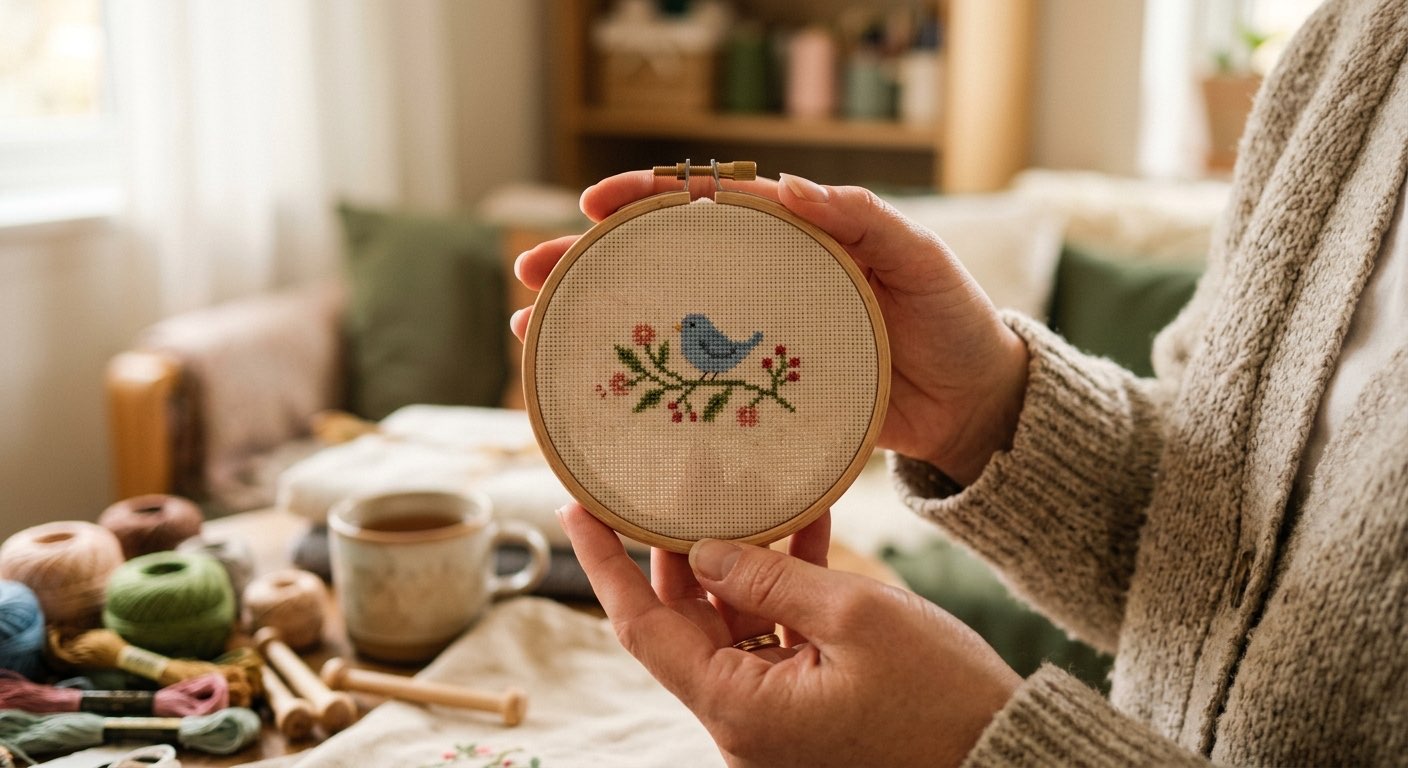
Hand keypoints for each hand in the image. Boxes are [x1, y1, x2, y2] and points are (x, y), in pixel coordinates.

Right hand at [512, 172, 1028, 483]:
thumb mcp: (918, 259)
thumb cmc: (953, 322)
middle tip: (528, 276)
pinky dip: (640, 388)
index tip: (589, 205)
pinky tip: (593, 398)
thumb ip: (862, 219)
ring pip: (660, 326)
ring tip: (531, 336)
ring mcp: (755, 342)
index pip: (702, 206)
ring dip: (592, 328)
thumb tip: (790, 189)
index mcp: (791, 240)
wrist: (976, 406)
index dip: (642, 201)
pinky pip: (691, 385)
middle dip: (586, 267)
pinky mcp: (760, 396)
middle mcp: (761, 286)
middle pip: (657, 268)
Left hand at [560, 502, 1020, 767]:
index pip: (642, 628)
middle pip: (685, 619)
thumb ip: (768, 577)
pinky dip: (782, 585)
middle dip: (679, 545)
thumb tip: (703, 549)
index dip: (603, 566)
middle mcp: (742, 718)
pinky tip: (799, 523)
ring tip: (741, 483)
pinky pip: (776, 635)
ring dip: (738, 557)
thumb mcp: (856, 617)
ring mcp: (774, 715)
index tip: (575, 508)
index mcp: (738, 706)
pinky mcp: (807, 706)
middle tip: (674, 474)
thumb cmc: (943, 701)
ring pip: (732, 621)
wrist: (1009, 758)